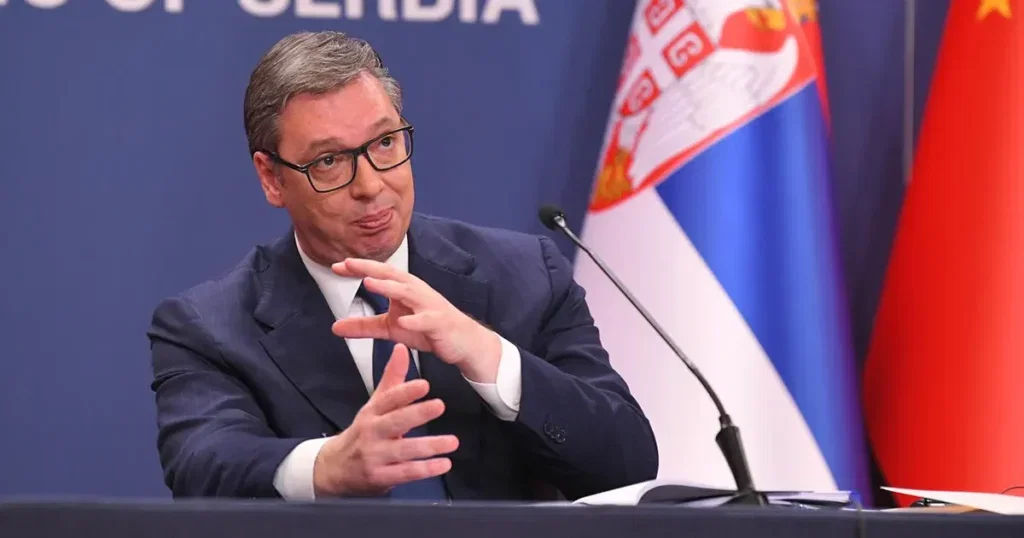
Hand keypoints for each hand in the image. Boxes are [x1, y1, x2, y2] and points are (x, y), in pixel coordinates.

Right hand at [313, 344, 458, 496]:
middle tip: (439, 406)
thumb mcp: (374, 404)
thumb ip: (392, 378)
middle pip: (395, 422)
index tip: (424, 384)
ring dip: (429, 446)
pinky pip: (405, 473)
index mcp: (372, 412)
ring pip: (403, 450)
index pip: (388, 399)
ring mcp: (375, 456)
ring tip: (452, 441)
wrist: (334, 469)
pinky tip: (443, 464)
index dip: (405, 391)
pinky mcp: (380, 477)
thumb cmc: (362, 433)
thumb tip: (402, 348)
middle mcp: (372, 433)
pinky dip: (425, 470)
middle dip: (417, 414)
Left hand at [331, 258, 501, 382]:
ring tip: (369, 283)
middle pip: (391, 275)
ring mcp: (428, 305)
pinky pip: (425, 320)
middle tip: (348, 264)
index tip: (336, 266)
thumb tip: (335, 326)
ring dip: (389, 286)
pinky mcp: (439, 322)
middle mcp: (416, 291)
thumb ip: (364, 326)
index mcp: (404, 288)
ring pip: (408, 292)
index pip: (378, 274)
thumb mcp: (391, 328)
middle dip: (369, 268)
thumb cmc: (427, 329)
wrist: (462, 341)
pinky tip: (403, 322)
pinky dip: (414, 320)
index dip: (358, 269)